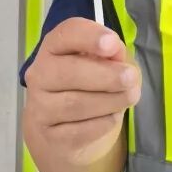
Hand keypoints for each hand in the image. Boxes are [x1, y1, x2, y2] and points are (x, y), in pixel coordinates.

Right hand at [23, 17, 140, 166]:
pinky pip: (79, 131)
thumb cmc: (86, 85)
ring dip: (110, 100)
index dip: (90, 36)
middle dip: (106, 75)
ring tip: (131, 96)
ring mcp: (40, 108)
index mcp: (53, 47)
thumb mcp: (102, 62)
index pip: (66, 34)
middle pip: (69, 72)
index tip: (113, 44)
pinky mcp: (48, 137)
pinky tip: (113, 117)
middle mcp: (40, 75)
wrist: (62, 131)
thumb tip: (116, 53)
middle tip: (131, 78)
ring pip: (75, 104)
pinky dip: (102, 123)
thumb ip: (110, 53)